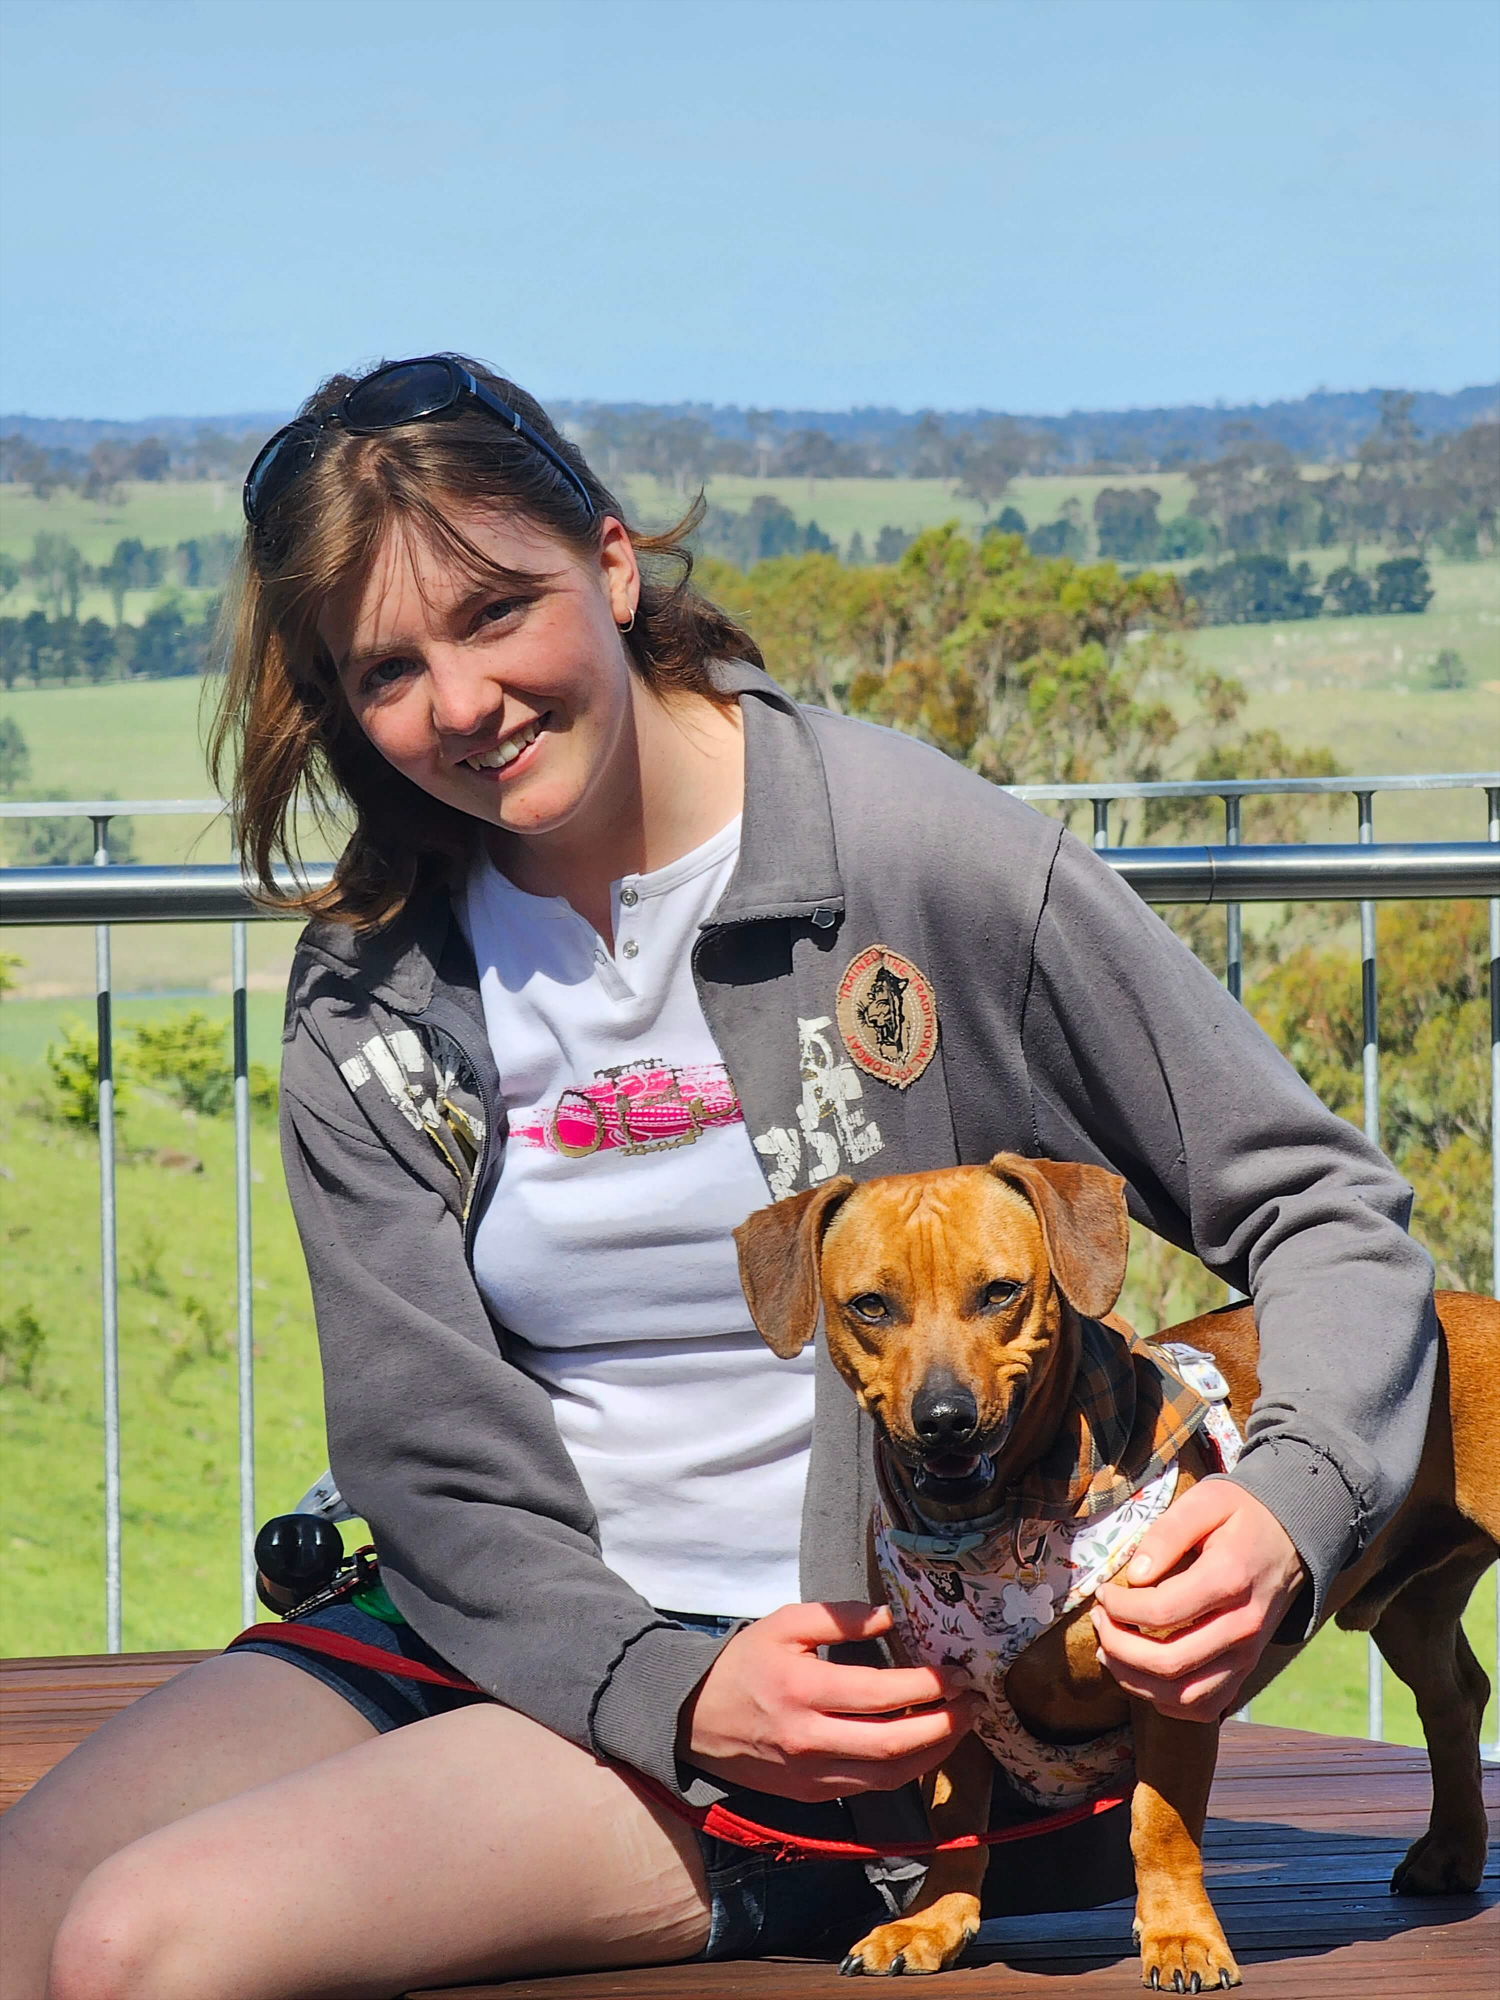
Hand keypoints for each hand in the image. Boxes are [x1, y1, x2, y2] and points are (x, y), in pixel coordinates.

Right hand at [678, 1600, 981, 1802]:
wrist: (694, 1720)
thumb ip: (838, 1618)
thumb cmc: (743, 1663)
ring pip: (889, 1775)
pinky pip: (869, 1786)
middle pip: (895, 1744)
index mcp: (804, 1691)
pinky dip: (903, 1768)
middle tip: (974, 1704)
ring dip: (933, 1753)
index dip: (927, 1686)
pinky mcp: (812, 1795)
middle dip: (946, 1725)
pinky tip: (920, 1746)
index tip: (956, 1672)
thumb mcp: (783, 1624)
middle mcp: (810, 1740)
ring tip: (960, 1726)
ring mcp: (812, 1775)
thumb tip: (891, 1616)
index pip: (882, 1694)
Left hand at [1092, 1478, 1303, 1722]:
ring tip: (1109, 1651)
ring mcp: (1246, 1655)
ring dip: (1135, 1681)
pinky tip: (1140, 1674)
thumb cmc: (1240, 1516)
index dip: (1120, 1608)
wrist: (1290, 1539)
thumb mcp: (1205, 1501)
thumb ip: (1168, 1533)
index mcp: (1230, 1580)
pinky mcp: (1244, 1671)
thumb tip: (1135, 1576)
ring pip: (1184, 1695)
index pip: (1162, 1612)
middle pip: (1169, 1663)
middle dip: (1119, 1647)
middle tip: (1099, 1621)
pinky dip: (1164, 1700)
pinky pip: (1202, 1707)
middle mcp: (1242, 1627)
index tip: (1103, 1593)